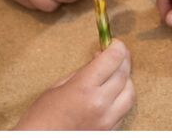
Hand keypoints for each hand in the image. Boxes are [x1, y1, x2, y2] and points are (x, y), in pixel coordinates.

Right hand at [14, 40, 134, 130]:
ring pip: (130, 93)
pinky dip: (122, 97)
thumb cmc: (42, 116)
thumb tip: (100, 58)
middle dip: (123, 58)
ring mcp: (107, 121)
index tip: (114, 42)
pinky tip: (113, 92)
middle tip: (118, 52)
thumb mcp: (59, 86)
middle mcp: (100, 104)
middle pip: (124, 73)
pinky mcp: (110, 132)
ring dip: (126, 79)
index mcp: (84, 88)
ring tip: (115, 73)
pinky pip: (125, 110)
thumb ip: (84, 71)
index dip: (117, 46)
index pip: (113, 59)